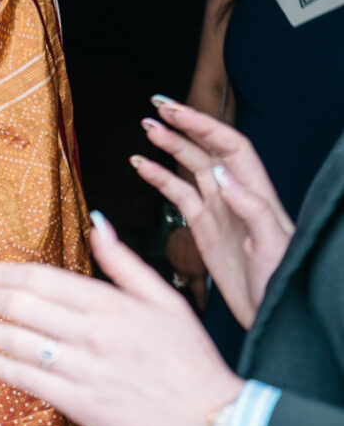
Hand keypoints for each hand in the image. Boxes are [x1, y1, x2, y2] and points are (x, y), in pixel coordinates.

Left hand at [0, 211, 242, 425]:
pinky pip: (25, 379)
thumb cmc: (192, 360)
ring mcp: (84, 369)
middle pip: (21, 306)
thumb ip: (125, 262)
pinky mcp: (80, 404)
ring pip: (17, 341)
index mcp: (111, 304)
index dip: (3, 273)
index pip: (42, 279)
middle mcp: (93, 333)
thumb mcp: (166, 300)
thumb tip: (98, 224)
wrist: (214, 421)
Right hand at [132, 97, 293, 327]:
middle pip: (209, 150)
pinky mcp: (204, 229)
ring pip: (191, 169)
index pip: (231, 147)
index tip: (175, 112)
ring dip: (170, 147)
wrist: (273, 317)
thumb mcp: (274, 246)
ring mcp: (219, 212)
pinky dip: (159, 179)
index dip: (204, 126)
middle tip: (155, 108)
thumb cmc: (283, 283)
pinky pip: (179, 197)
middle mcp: (237, 197)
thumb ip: (251, 209)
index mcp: (258, 195)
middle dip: (184, 126)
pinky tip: (142, 166)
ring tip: (147, 129)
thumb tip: (222, 175)